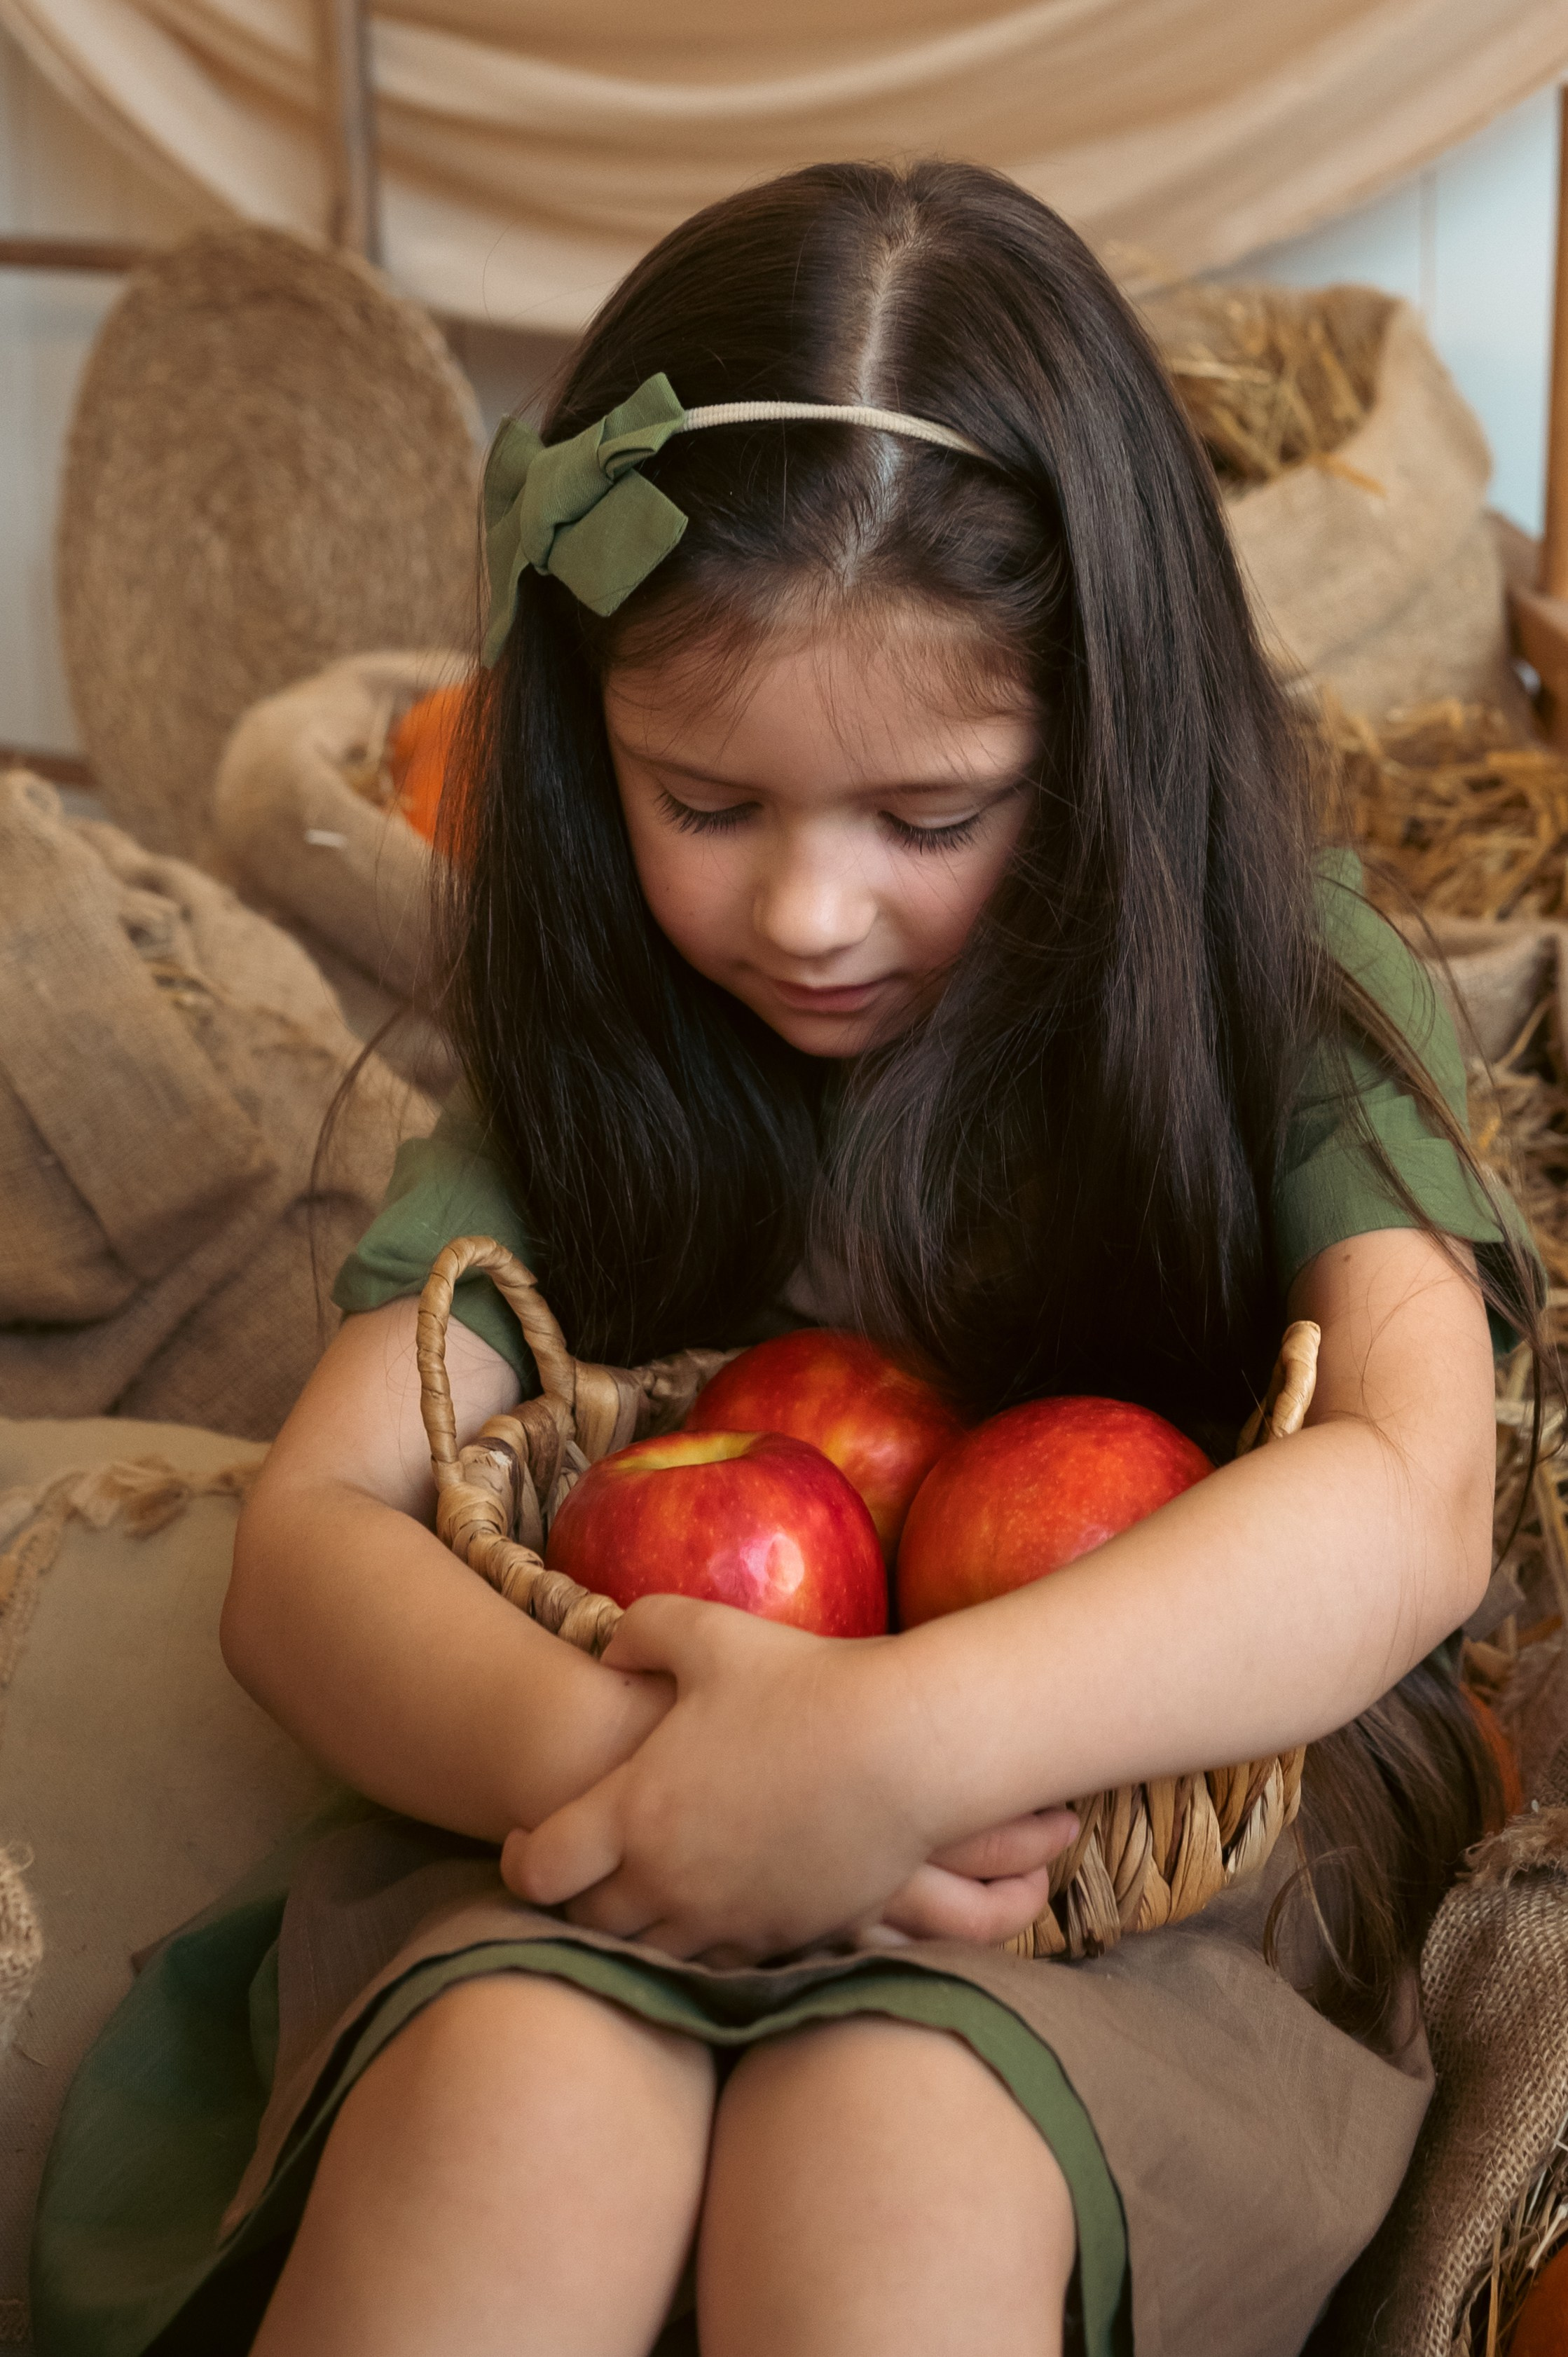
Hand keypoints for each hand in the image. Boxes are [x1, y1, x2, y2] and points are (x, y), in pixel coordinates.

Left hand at [501, 1594, 1072, 1959]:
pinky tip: (714, 1897)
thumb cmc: (802, 1684)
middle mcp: (668, 1881)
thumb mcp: (709, 1633)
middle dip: (576, 1895)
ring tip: (646, 1883)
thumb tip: (609, 1651)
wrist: (904, 1750)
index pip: (538, 1869)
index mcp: (633, 1813)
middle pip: (588, 1920)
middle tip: (586, 1863)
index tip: (523, 1839)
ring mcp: (726, 1917)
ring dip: (638, 1923)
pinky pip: (720, 1957)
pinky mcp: (782, 1937)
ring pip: (651, 1951)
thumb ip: (642, 1631)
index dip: (518, 1858)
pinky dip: (704, 1936)